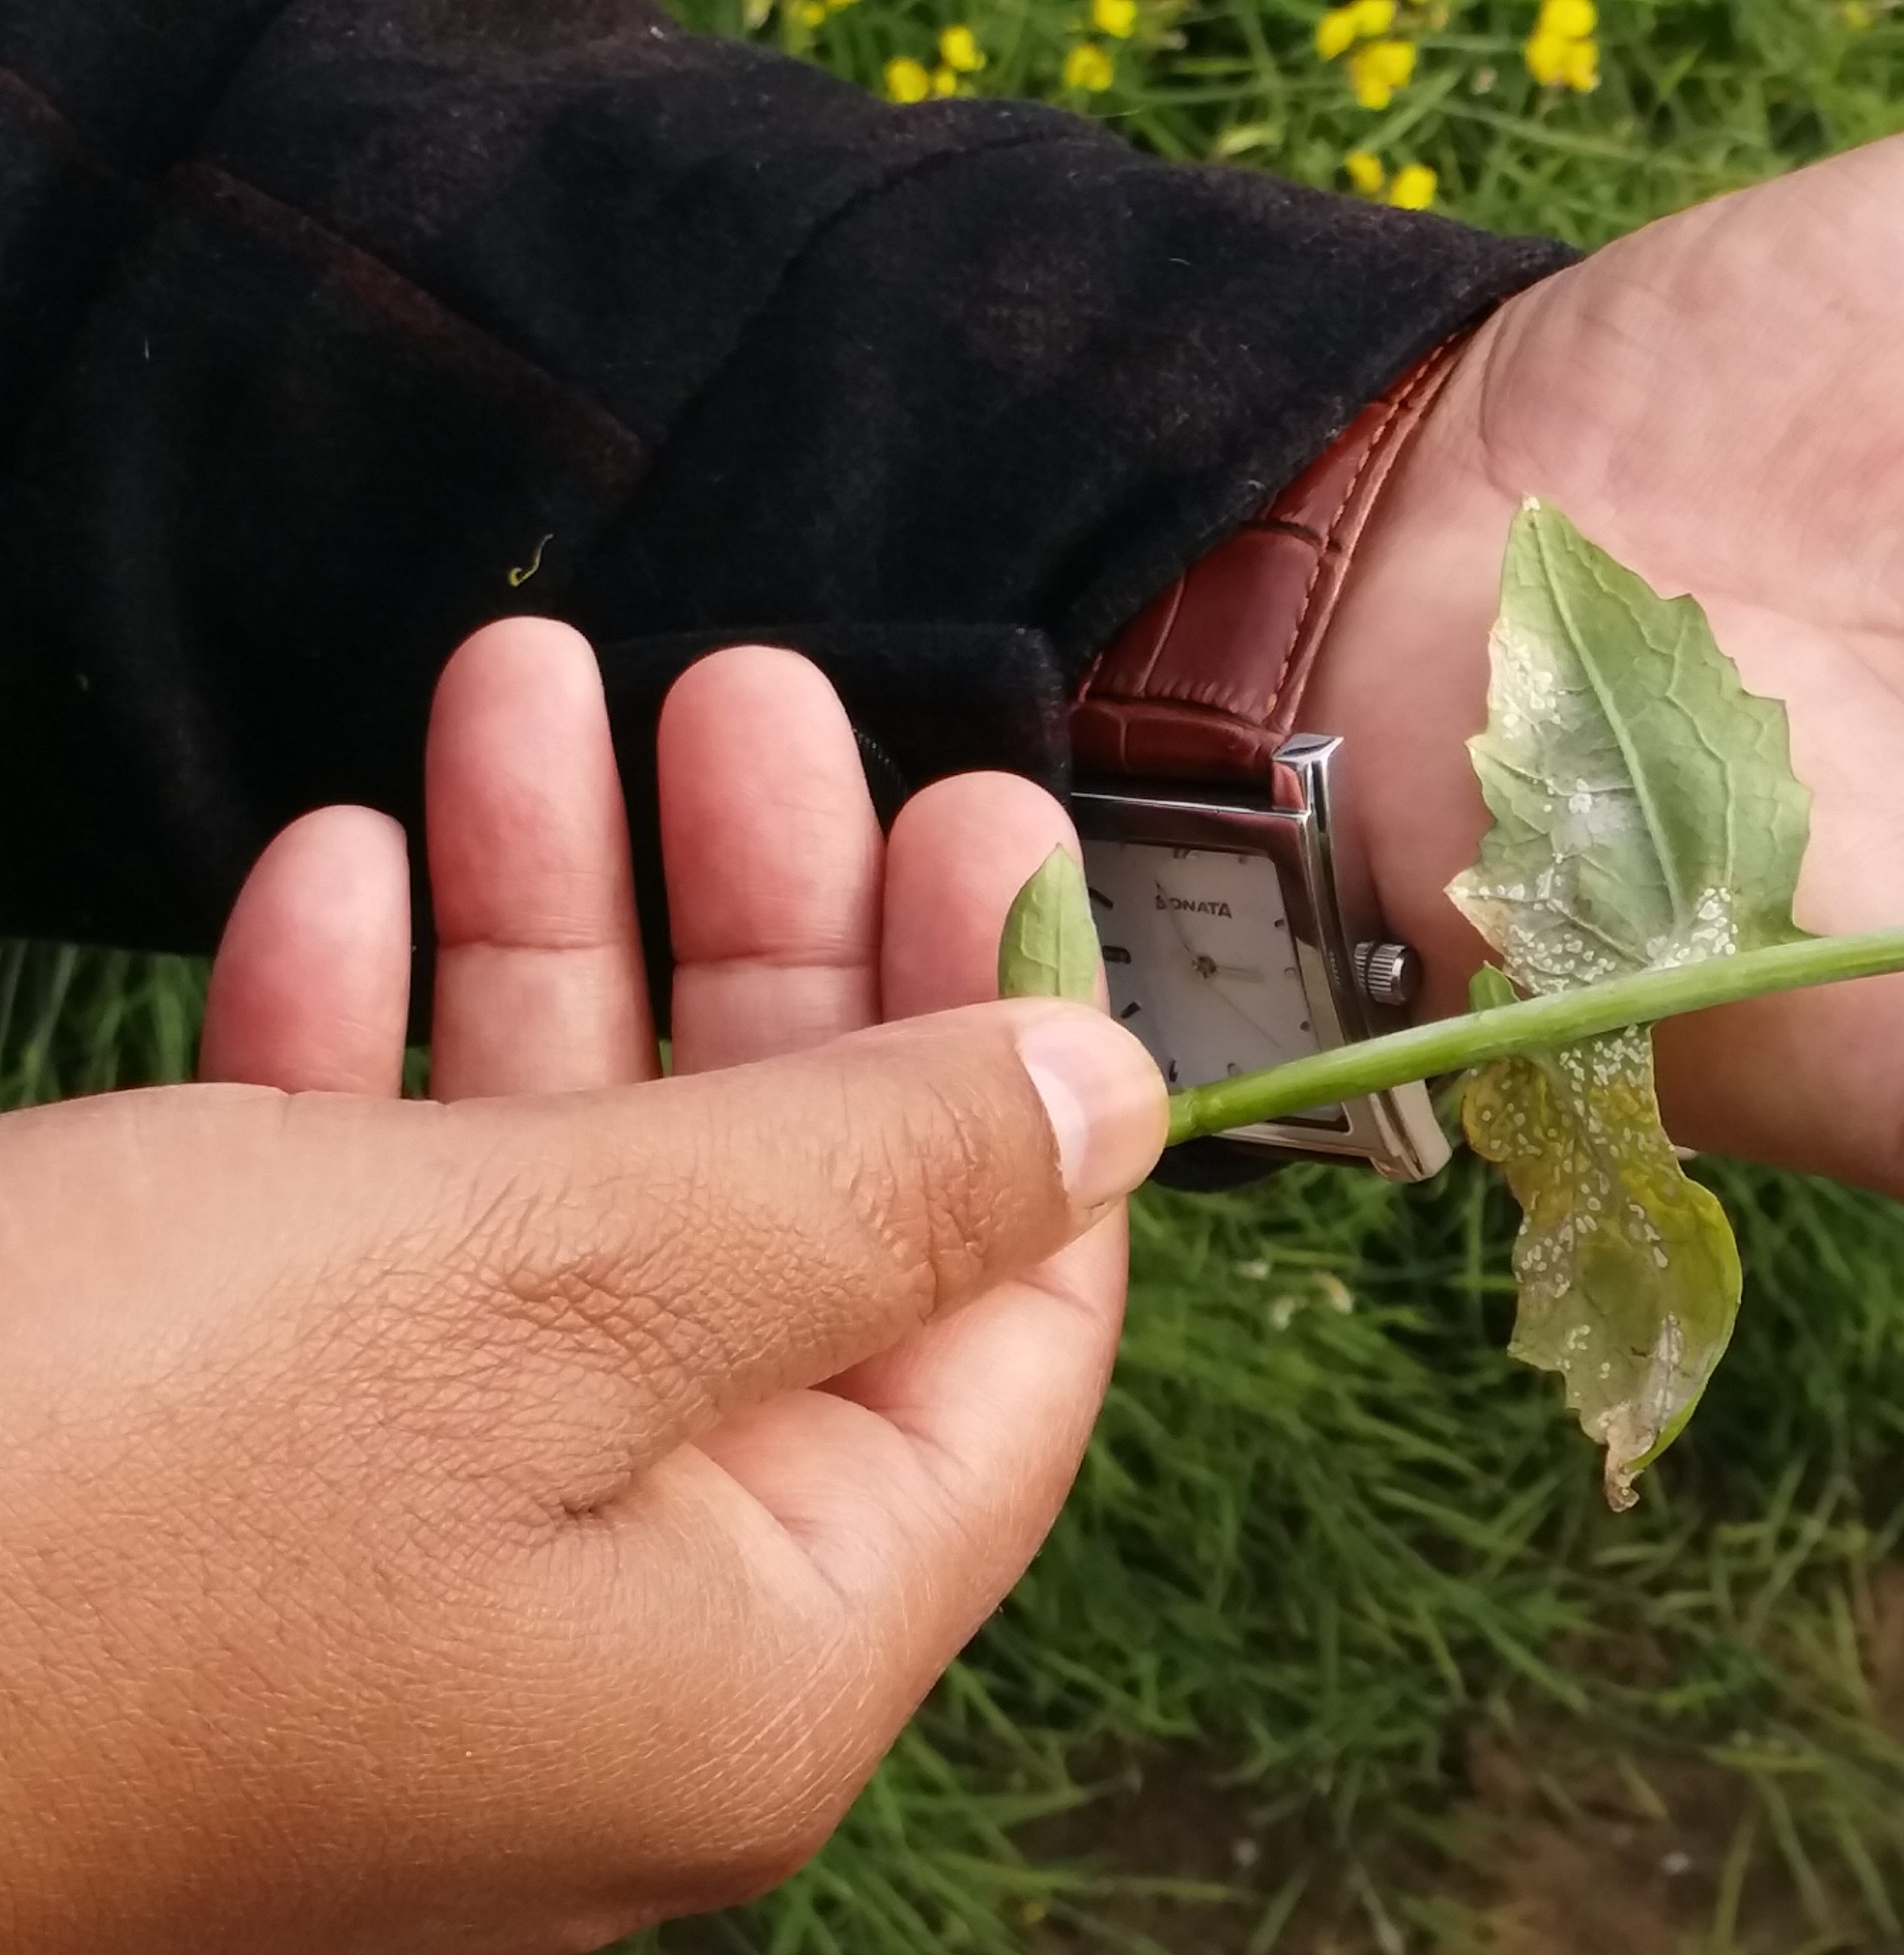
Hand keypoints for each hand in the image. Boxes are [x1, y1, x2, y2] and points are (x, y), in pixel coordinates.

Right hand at [0, 621, 1163, 1952]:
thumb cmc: (92, 1487)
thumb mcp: (549, 1287)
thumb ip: (864, 1187)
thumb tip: (1113, 1098)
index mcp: (759, 1651)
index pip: (1005, 1328)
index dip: (1015, 1055)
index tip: (985, 809)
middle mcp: (607, 1638)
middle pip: (779, 1232)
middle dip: (759, 939)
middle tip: (755, 698)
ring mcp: (396, 1571)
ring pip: (549, 1207)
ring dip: (539, 934)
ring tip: (534, 677)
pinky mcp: (203, 1498)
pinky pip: (342, 1254)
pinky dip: (355, 1055)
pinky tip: (340, 863)